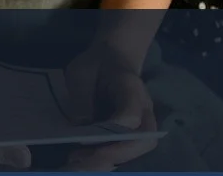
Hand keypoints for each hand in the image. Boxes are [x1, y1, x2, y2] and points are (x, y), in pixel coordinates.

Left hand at [59, 41, 158, 170]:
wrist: (113, 61)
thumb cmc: (96, 65)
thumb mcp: (81, 71)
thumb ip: (82, 96)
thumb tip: (80, 125)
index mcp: (131, 87)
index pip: (131, 114)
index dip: (115, 130)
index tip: (90, 140)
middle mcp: (144, 109)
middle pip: (142, 140)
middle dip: (114, 154)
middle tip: (82, 160)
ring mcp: (143, 123)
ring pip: (136, 149)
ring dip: (109, 160)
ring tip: (77, 162)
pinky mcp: (134, 133)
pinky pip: (127, 150)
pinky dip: (107, 158)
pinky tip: (83, 160)